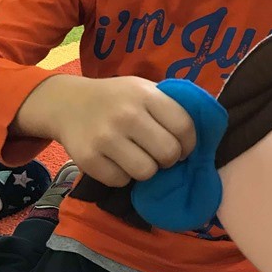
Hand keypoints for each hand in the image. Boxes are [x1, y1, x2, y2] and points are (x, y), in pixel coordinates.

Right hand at [14, 74, 196, 187]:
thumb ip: (170, 107)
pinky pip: (121, 181)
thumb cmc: (116, 98)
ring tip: (139, 158)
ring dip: (147, 170)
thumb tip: (204, 134)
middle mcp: (127, 115)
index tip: (183, 148)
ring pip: (146, 172)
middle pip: (168, 153)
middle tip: (161, 156)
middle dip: (169, 159)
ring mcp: (105, 138)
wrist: (67, 103)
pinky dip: (123, 177)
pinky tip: (117, 162)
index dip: (190, 144)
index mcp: (146, 95)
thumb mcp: (144, 90)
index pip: (185, 127)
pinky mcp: (88, 159)